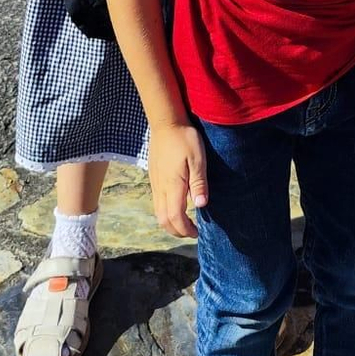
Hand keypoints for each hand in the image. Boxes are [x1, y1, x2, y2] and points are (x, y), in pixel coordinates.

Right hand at [147, 123, 209, 237]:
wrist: (166, 123)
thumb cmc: (185, 139)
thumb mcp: (198, 159)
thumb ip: (199, 183)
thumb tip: (201, 205)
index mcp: (172, 185)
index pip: (175, 218)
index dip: (185, 230)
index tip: (197, 232)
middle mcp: (160, 188)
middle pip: (163, 220)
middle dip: (177, 231)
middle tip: (192, 231)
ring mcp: (155, 183)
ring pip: (158, 212)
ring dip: (170, 222)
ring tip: (186, 222)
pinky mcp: (153, 178)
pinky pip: (157, 202)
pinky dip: (166, 212)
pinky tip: (178, 205)